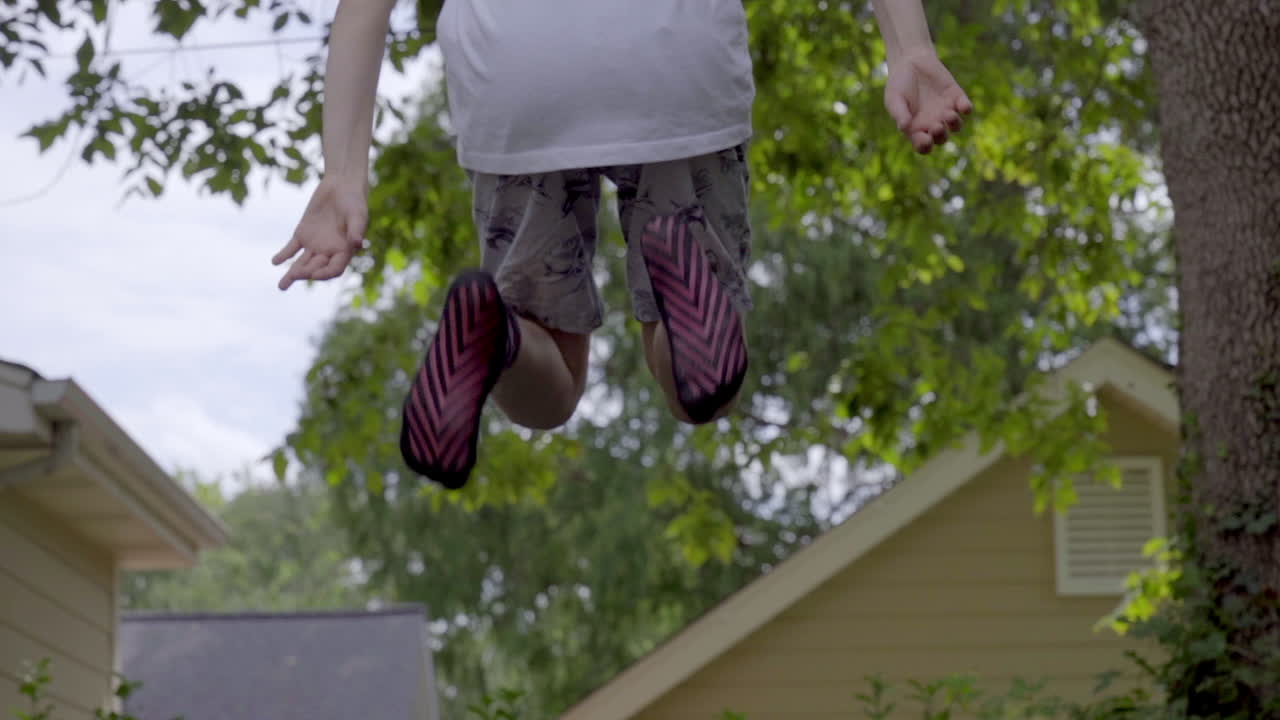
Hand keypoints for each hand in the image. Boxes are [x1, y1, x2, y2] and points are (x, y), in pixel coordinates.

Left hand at [273, 176, 367, 290]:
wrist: (341, 186)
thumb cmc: (354, 201)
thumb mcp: (357, 215)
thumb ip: (356, 230)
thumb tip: (359, 244)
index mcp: (344, 251)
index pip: (334, 269)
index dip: (324, 273)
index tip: (313, 275)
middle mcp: (329, 252)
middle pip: (316, 268)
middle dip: (305, 273)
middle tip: (294, 276)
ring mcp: (315, 245)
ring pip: (302, 263)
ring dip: (292, 274)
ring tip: (281, 286)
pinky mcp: (303, 234)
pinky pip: (291, 248)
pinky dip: (284, 255)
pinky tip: (275, 262)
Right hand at [884, 49, 973, 154]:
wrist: (911, 61)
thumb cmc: (899, 84)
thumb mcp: (894, 99)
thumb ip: (899, 113)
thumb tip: (904, 127)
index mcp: (916, 129)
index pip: (923, 146)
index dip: (925, 147)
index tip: (924, 139)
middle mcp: (933, 123)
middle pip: (941, 138)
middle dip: (940, 135)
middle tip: (936, 125)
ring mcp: (946, 111)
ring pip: (956, 126)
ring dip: (954, 123)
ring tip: (948, 114)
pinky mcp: (956, 97)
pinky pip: (965, 108)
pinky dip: (966, 108)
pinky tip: (963, 105)